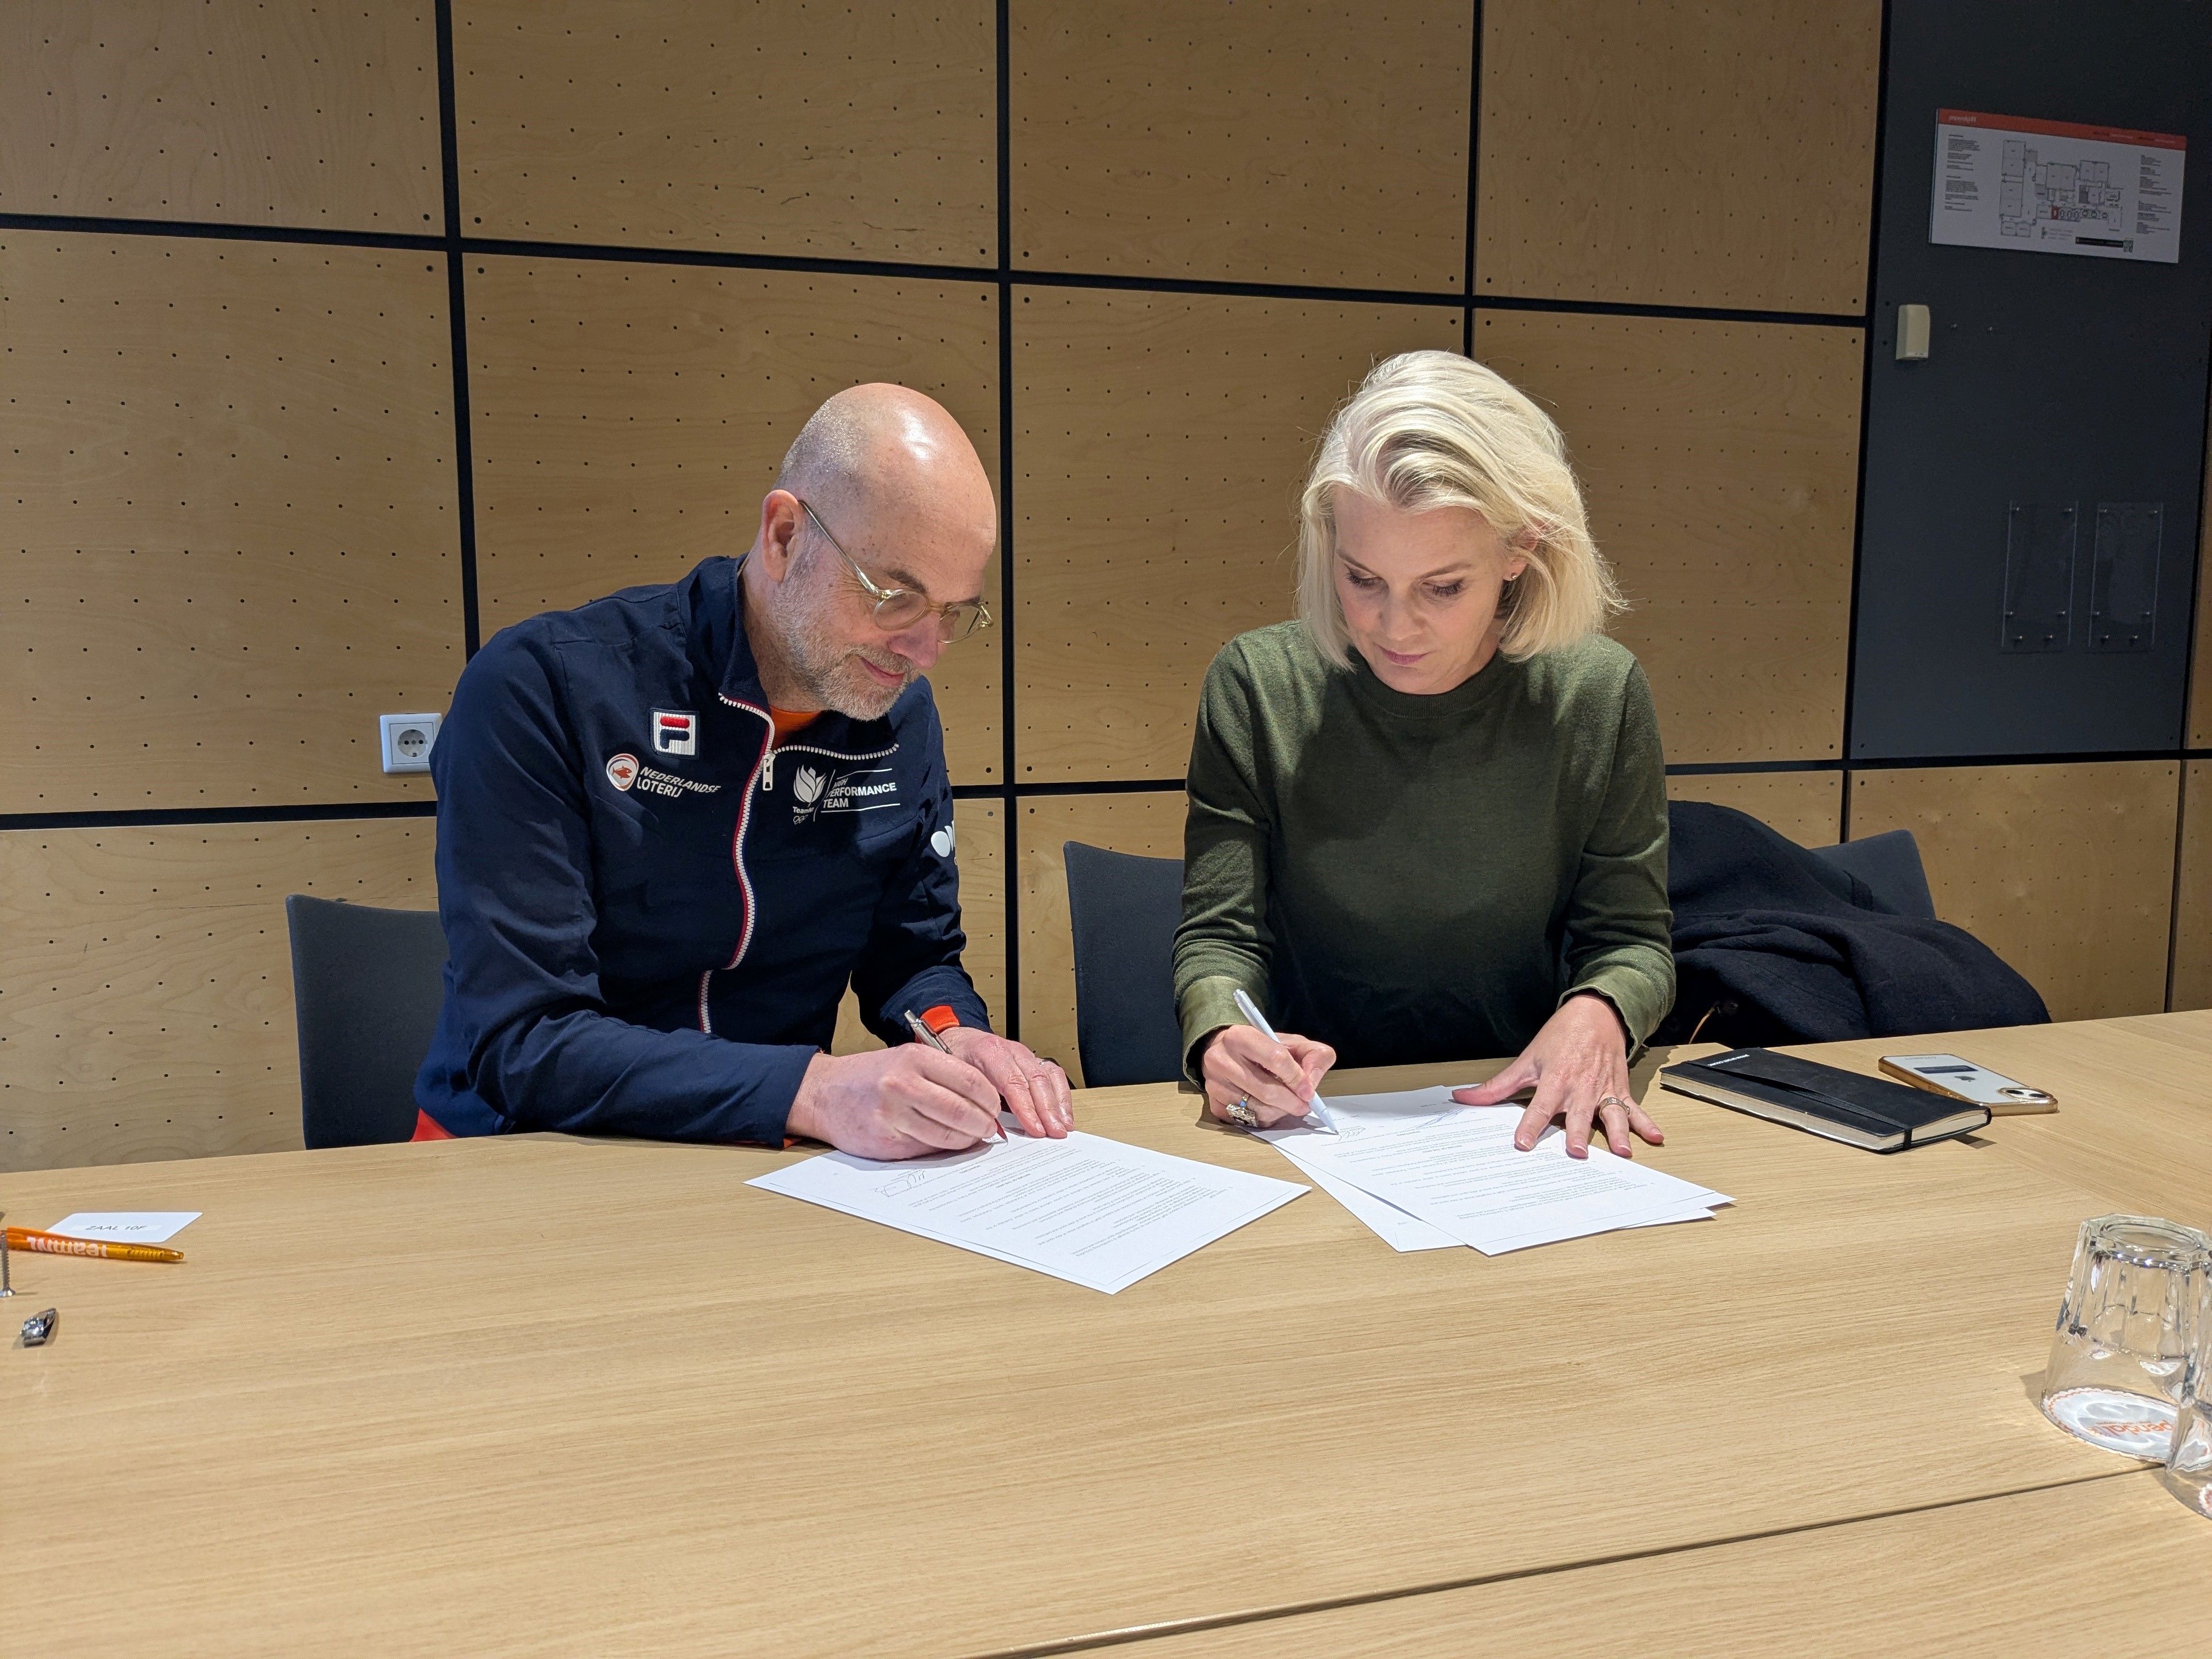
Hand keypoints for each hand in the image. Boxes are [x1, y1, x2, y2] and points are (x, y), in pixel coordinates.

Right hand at [786, 1045, 1003, 1158]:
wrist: (824, 1093)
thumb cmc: (869, 1077)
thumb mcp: (905, 1059)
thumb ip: (941, 1074)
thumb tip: (982, 1099)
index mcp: (914, 1058)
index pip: (970, 1080)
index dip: (989, 1098)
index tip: (994, 1106)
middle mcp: (903, 1084)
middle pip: (962, 1110)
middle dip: (983, 1123)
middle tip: (988, 1127)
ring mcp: (893, 1114)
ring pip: (947, 1134)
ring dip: (967, 1139)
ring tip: (971, 1136)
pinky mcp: (886, 1140)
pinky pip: (927, 1147)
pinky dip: (943, 1148)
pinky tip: (945, 1141)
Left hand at [937, 1026, 1072, 1138]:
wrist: (960, 1041)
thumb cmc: (956, 1061)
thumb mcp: (956, 1081)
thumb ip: (974, 1103)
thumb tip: (994, 1132)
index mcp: (989, 1053)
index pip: (1013, 1082)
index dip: (1026, 1107)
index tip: (1035, 1129)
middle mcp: (1012, 1051)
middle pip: (1036, 1079)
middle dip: (1047, 1110)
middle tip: (1054, 1133)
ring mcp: (1026, 1055)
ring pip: (1050, 1076)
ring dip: (1059, 1104)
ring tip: (1063, 1127)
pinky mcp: (1034, 1060)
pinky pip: (1054, 1075)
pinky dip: (1062, 1096)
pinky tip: (1064, 1115)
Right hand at [1200, 1023, 1336, 1127]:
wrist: (1227, 1052)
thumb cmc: (1263, 1048)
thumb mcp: (1292, 1043)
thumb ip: (1313, 1055)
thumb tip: (1312, 1082)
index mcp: (1241, 1036)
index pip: (1275, 1059)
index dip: (1296, 1078)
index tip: (1309, 1091)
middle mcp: (1221, 1059)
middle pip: (1266, 1089)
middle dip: (1291, 1102)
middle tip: (1304, 1106)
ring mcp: (1214, 1084)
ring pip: (1257, 1109)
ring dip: (1280, 1112)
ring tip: (1288, 1106)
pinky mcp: (1214, 1104)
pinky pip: (1247, 1120)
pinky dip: (1265, 1118)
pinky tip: (1269, 1108)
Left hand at [1450, 993, 1662, 1159]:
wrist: (1596, 1013)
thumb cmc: (1560, 1037)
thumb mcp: (1527, 1059)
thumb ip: (1497, 1086)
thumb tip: (1463, 1099)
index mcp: (1555, 1079)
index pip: (1539, 1106)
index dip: (1530, 1125)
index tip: (1523, 1144)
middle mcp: (1580, 1087)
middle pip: (1578, 1114)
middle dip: (1577, 1133)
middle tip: (1576, 1153)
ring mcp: (1603, 1088)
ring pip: (1611, 1113)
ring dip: (1618, 1132)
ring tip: (1624, 1151)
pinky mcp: (1620, 1088)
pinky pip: (1634, 1108)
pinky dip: (1646, 1122)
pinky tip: (1655, 1137)